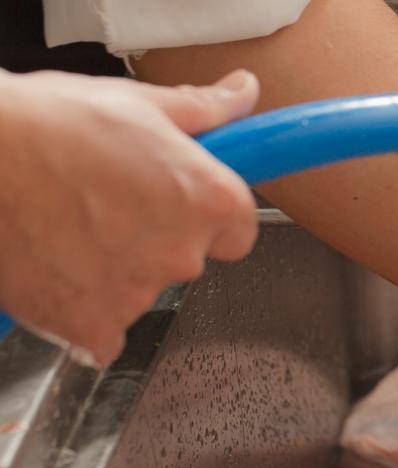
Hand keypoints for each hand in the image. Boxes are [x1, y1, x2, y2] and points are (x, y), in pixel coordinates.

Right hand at [0, 68, 260, 365]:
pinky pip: (101, 336)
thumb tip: (242, 93)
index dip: (205, 218)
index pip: (238, 231)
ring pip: (138, 294)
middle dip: (150, 240)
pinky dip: (79, 315)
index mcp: (208, 201)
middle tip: (99, 204)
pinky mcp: (94, 327)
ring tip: (64, 227)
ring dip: (110, 273)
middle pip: (183, 261)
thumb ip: (202, 109)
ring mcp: (139, 295)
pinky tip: (53, 273)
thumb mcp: (135, 102)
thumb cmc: (46, 124)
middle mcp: (183, 253)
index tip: (174, 205)